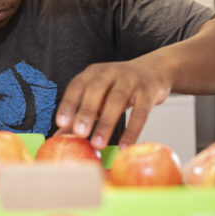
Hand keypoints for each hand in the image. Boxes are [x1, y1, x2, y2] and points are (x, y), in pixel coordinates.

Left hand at [55, 58, 171, 149]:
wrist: (155, 70)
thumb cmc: (119, 87)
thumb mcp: (99, 96)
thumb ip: (81, 114)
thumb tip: (60, 137)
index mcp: (93, 72)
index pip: (77, 85)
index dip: (68, 103)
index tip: (61, 123)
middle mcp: (110, 72)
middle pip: (96, 90)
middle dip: (86, 112)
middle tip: (79, 133)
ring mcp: (131, 79)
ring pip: (117, 100)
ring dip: (106, 123)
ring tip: (98, 144)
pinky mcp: (149, 89)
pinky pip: (141, 111)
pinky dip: (132, 130)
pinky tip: (125, 146)